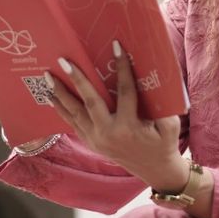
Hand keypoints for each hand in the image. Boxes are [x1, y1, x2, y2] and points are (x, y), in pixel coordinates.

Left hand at [44, 43, 185, 189]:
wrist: (154, 170)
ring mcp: (96, 140)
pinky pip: (72, 123)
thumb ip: (162, 103)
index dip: (122, 69)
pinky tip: (51, 96)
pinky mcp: (90, 142)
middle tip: (64, 61)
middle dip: (77, 80)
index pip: (125, 92)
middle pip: (90, 102)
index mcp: (129, 127)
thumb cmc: (163, 143)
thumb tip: (155, 73)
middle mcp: (109, 133)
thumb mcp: (169, 124)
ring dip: (60, 94)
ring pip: (75, 113)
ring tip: (49, 76)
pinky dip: (61, 109)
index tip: (116, 47)